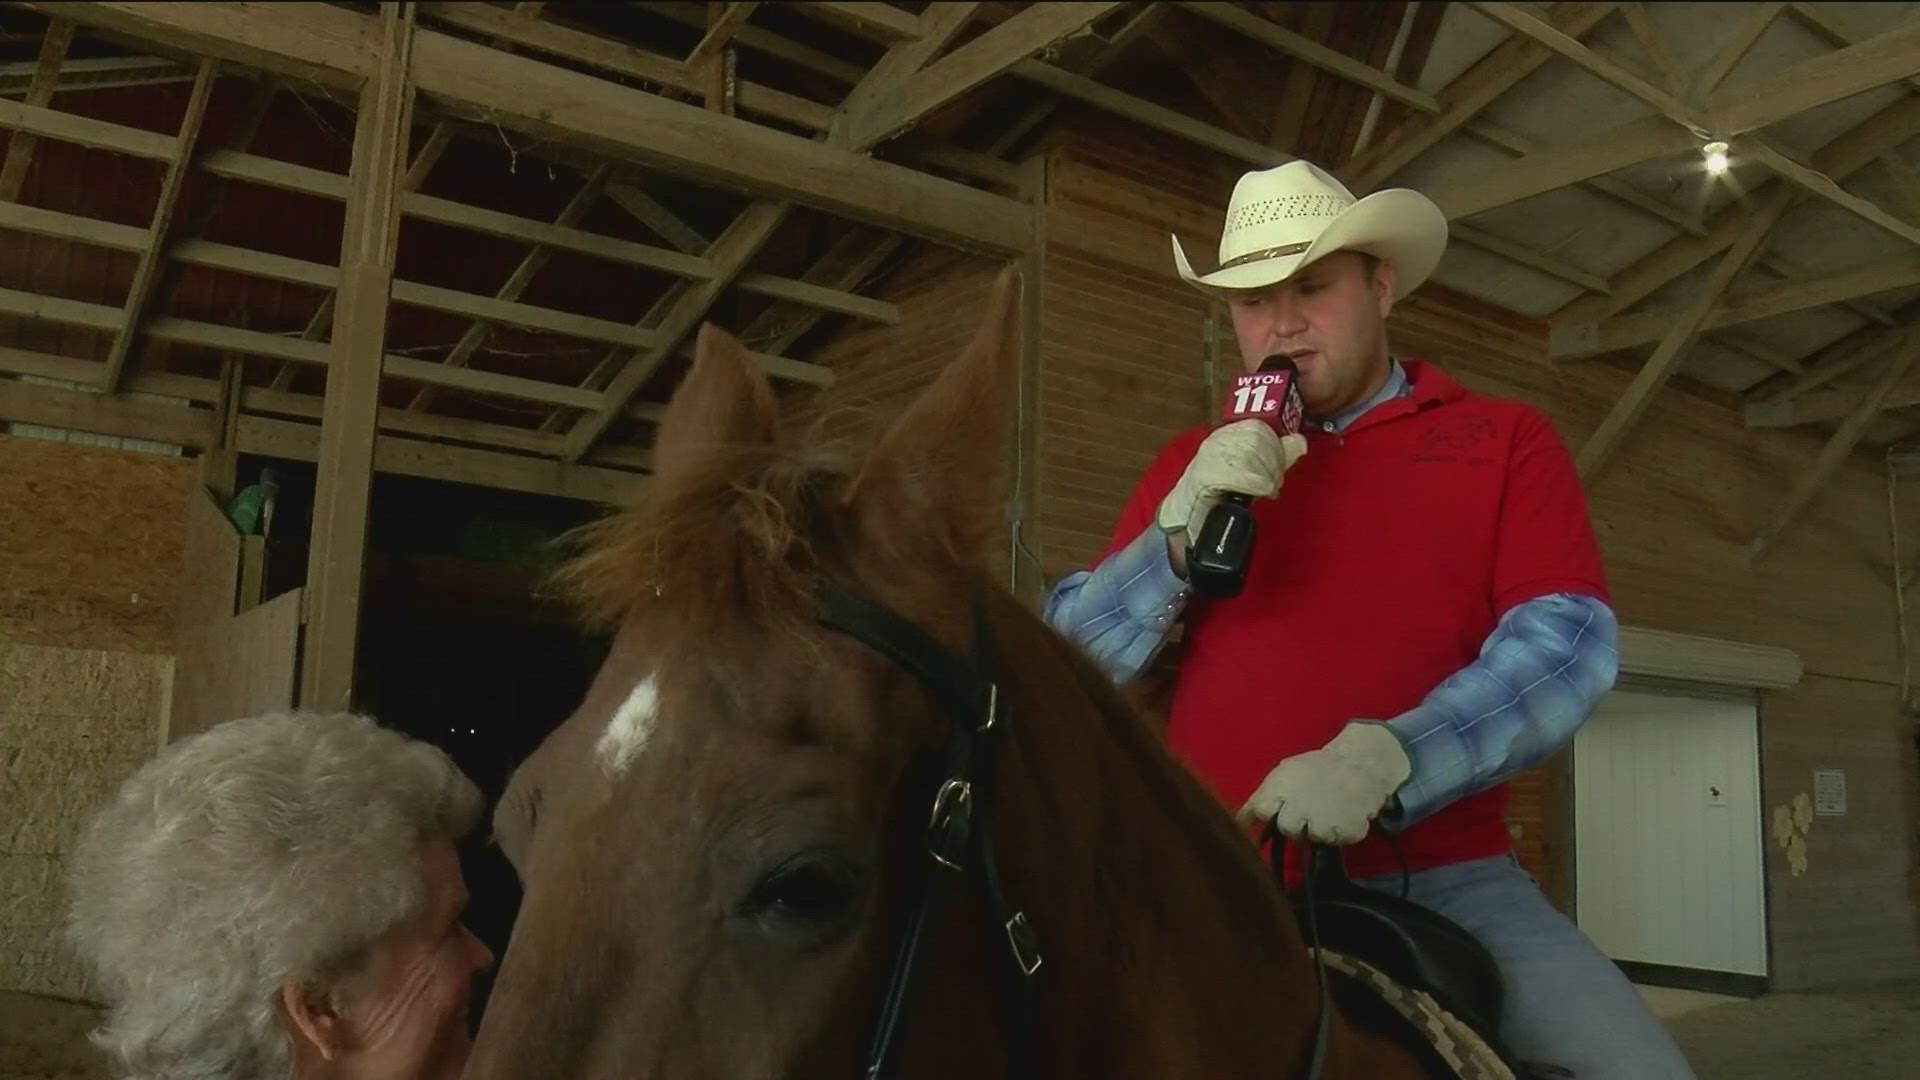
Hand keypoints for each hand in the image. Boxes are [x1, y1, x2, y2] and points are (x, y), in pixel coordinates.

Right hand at [1156, 421, 1307, 545]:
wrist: (1189, 520)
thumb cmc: (1223, 495)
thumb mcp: (1255, 472)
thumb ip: (1278, 456)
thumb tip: (1300, 441)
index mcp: (1229, 433)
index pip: (1259, 426)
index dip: (1276, 447)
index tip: (1278, 469)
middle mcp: (1216, 440)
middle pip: (1256, 440)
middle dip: (1273, 464)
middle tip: (1273, 485)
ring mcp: (1207, 457)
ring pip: (1248, 455)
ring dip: (1265, 477)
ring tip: (1266, 492)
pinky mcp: (1202, 477)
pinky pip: (1236, 474)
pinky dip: (1254, 485)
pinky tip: (1258, 494)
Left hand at [1236, 721, 1410, 844]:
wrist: (1360, 762)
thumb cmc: (1319, 766)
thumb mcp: (1285, 773)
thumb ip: (1262, 797)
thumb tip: (1238, 823)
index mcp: (1277, 791)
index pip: (1258, 812)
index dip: (1266, 812)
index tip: (1274, 812)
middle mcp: (1295, 812)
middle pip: (1286, 829)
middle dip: (1296, 821)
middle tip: (1311, 805)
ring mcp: (1319, 826)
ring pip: (1312, 838)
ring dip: (1321, 827)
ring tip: (1331, 807)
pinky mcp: (1343, 834)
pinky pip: (1337, 841)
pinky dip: (1342, 831)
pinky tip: (1345, 813)